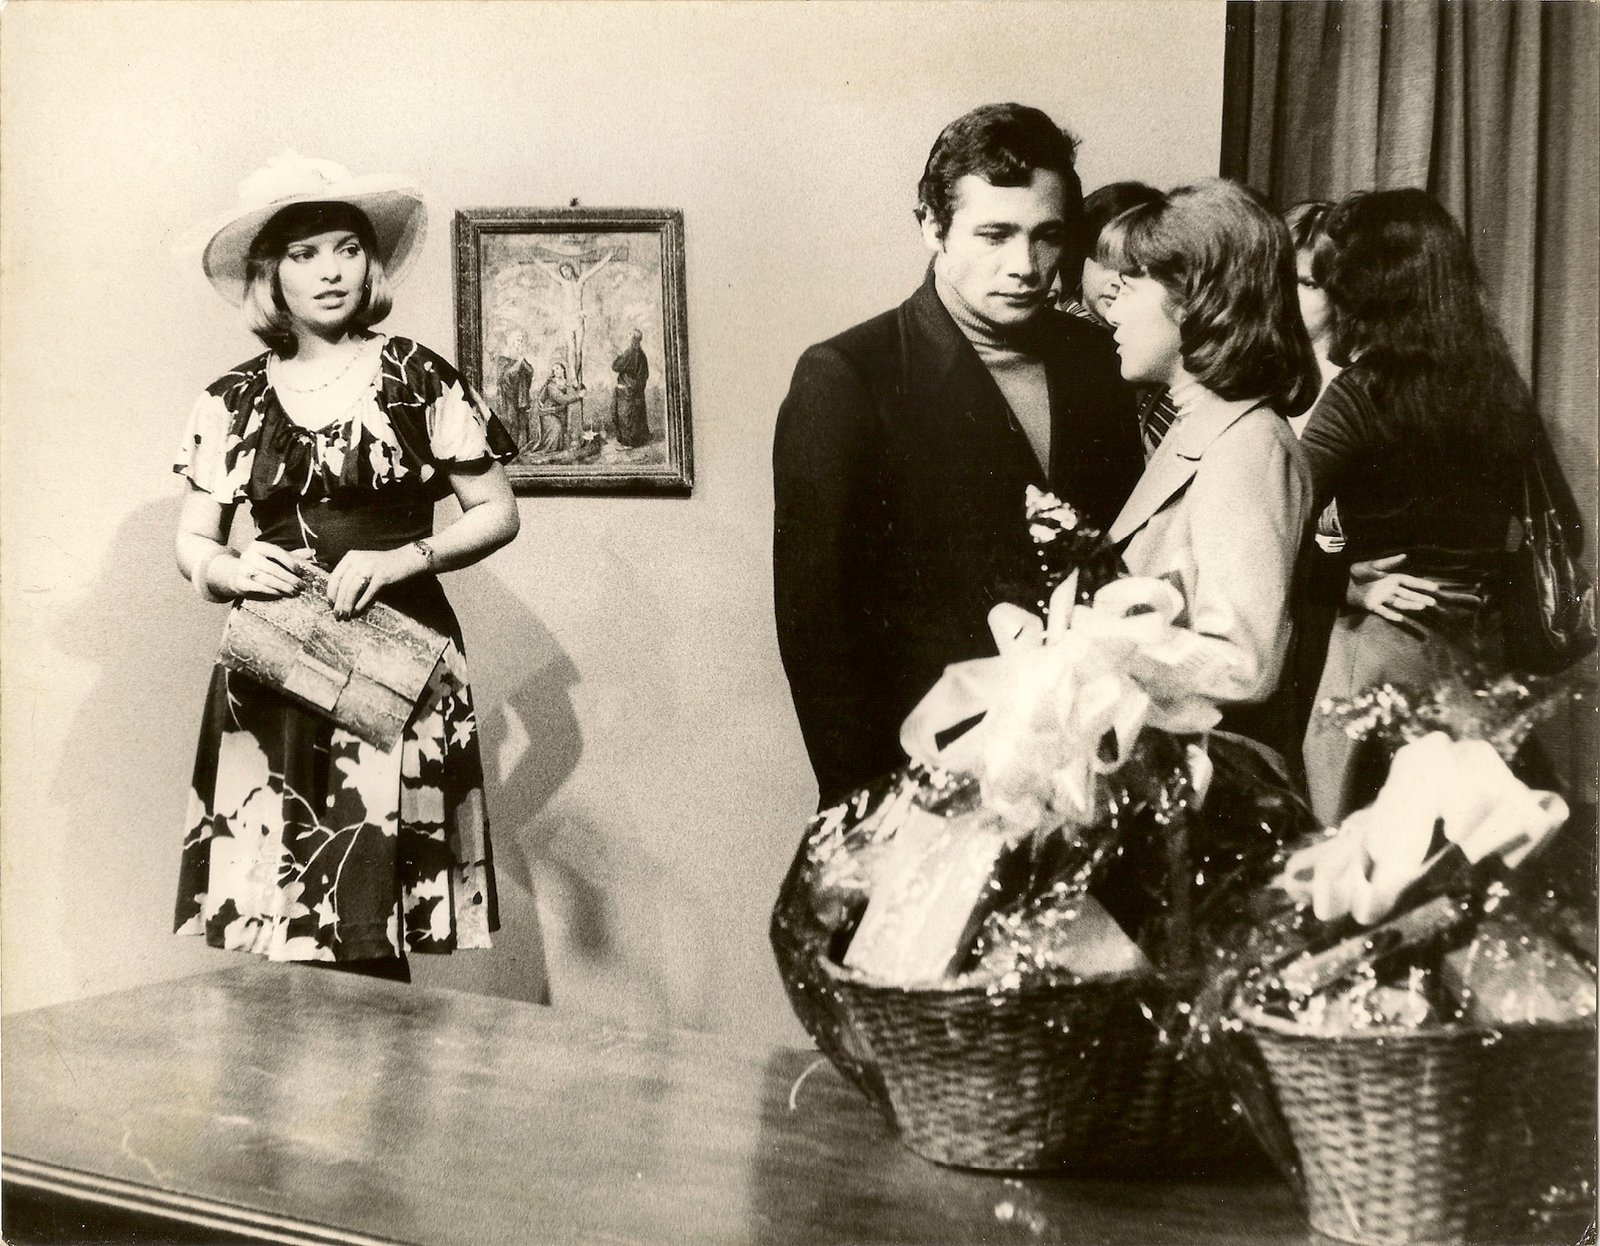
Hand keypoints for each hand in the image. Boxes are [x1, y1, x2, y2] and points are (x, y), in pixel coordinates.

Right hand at [229, 541, 307, 599]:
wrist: (235, 574)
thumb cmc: (261, 564)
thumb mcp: (275, 558)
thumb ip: (292, 555)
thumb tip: (311, 551)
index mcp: (257, 546)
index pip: (275, 551)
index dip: (289, 561)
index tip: (300, 571)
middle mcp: (248, 556)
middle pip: (271, 567)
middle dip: (288, 578)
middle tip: (301, 585)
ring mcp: (242, 569)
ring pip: (266, 579)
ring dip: (282, 586)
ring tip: (294, 591)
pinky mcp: (240, 582)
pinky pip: (258, 588)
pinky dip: (272, 591)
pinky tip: (282, 594)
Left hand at [325, 547, 414, 618]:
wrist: (407, 559)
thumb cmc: (384, 565)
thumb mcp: (363, 564)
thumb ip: (351, 574)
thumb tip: (338, 595)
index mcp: (351, 557)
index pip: (335, 576)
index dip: (331, 592)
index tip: (330, 604)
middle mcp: (358, 560)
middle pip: (343, 585)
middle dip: (339, 602)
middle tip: (337, 614)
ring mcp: (370, 567)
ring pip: (352, 590)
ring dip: (347, 605)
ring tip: (346, 615)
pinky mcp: (381, 576)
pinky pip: (367, 593)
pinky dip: (361, 604)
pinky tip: (357, 611)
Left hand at [1347, 554, 1482, 623]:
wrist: (1340, 581)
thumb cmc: (1356, 570)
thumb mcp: (1373, 565)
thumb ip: (1389, 563)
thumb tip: (1405, 555)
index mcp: (1390, 578)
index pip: (1410, 582)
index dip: (1422, 584)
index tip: (1435, 588)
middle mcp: (1388, 589)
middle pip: (1407, 594)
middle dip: (1420, 597)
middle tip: (1433, 602)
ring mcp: (1381, 598)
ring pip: (1399, 603)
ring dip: (1410, 605)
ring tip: (1422, 607)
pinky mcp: (1372, 606)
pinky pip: (1384, 611)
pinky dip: (1392, 615)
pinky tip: (1402, 619)